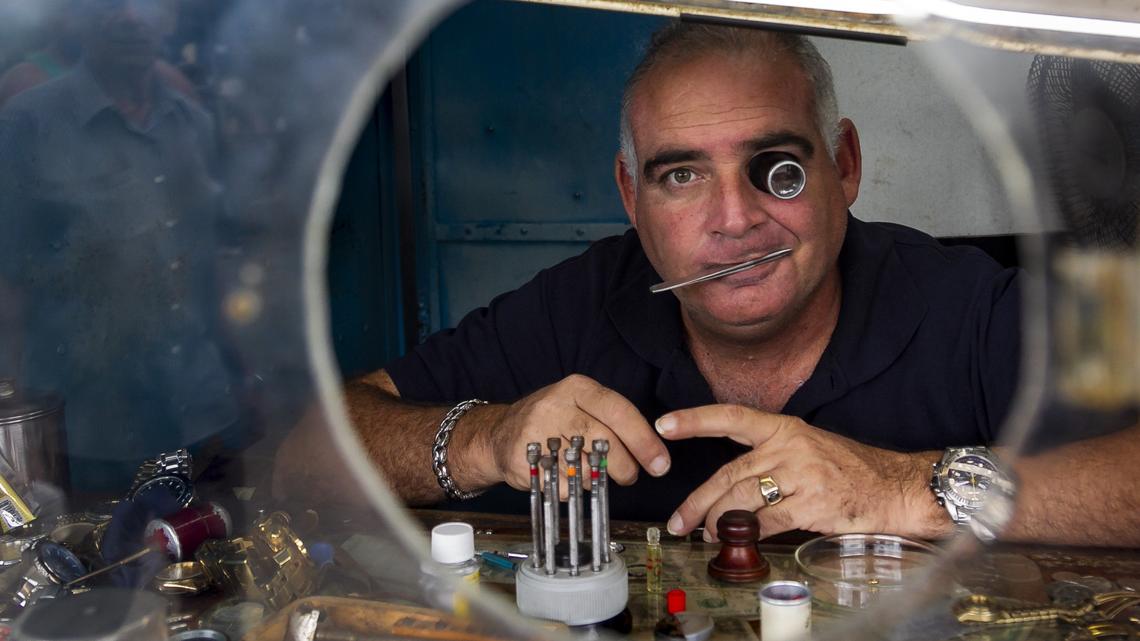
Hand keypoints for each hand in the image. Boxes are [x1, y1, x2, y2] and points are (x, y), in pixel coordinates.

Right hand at [456, 374, 671, 497]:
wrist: (498, 434)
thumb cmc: (552, 421)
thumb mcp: (580, 405)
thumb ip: (613, 421)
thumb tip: (652, 452)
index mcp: (576, 388)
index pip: (619, 411)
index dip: (644, 440)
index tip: (660, 463)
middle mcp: (555, 405)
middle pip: (604, 441)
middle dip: (626, 466)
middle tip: (630, 476)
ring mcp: (536, 432)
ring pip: (585, 466)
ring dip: (597, 478)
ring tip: (591, 472)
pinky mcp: (523, 459)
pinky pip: (563, 485)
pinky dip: (573, 489)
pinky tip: (566, 478)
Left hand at [655, 405, 947, 539]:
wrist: (895, 488)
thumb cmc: (850, 470)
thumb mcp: (808, 448)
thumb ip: (768, 460)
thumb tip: (726, 489)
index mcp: (785, 428)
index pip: (731, 418)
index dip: (695, 420)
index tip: (663, 425)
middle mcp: (790, 447)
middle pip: (730, 473)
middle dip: (698, 500)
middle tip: (678, 520)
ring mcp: (802, 475)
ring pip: (743, 499)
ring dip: (718, 521)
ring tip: (705, 534)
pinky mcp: (812, 505)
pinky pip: (768, 523)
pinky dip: (750, 534)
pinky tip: (740, 540)